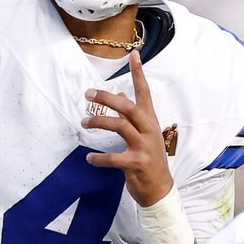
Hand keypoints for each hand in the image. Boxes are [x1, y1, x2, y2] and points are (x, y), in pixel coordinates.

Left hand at [85, 51, 172, 206]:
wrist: (159, 189)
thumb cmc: (148, 159)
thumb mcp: (143, 134)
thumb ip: (131, 115)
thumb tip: (117, 94)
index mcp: (150, 121)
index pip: (145, 93)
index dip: (139, 74)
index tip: (134, 55)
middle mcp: (149, 130)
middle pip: (128, 107)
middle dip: (107, 98)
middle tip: (88, 94)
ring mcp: (144, 146)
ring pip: (120, 126)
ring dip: (99, 122)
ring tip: (84, 123)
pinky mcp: (137, 163)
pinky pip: (114, 158)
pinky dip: (99, 158)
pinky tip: (89, 158)